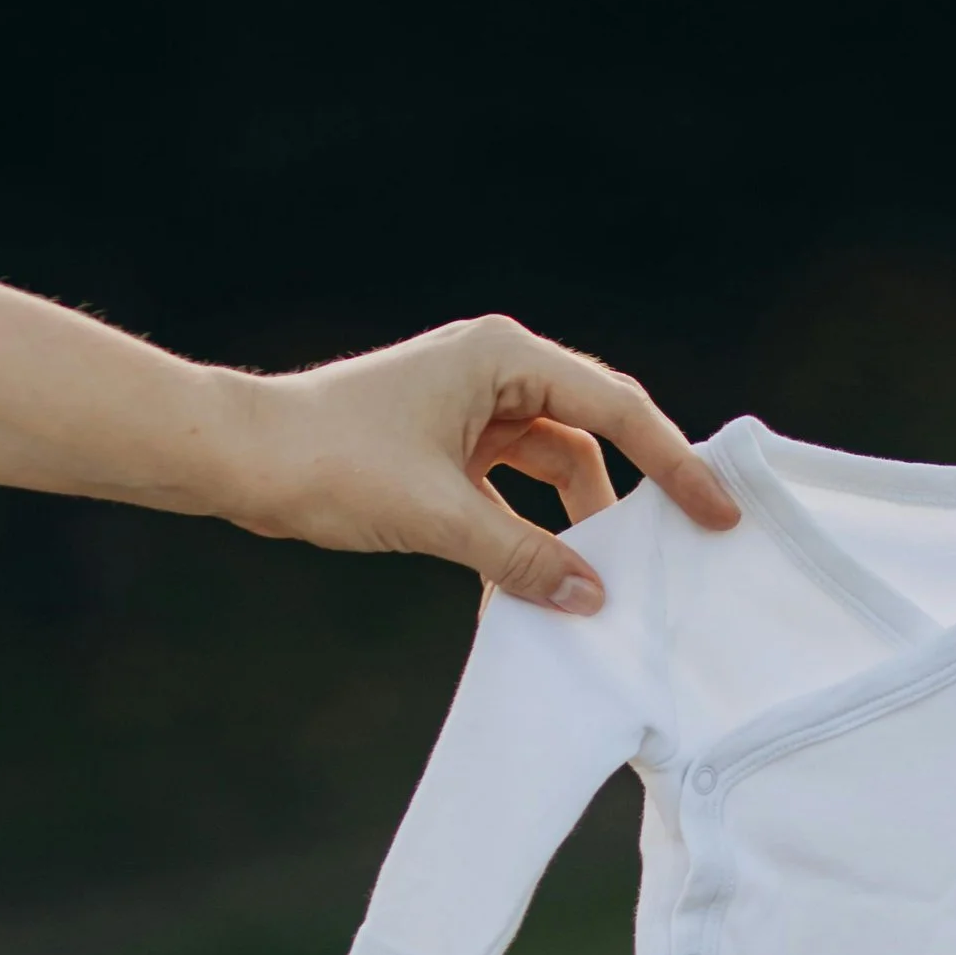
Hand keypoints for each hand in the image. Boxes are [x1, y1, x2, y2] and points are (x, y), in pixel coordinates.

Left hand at [220, 315, 735, 609]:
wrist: (238, 458)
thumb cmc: (329, 460)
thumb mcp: (436, 515)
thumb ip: (520, 556)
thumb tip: (593, 598)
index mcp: (504, 356)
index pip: (617, 409)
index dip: (674, 464)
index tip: (717, 513)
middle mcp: (497, 371)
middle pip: (595, 434)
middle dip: (638, 492)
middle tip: (688, 546)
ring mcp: (472, 409)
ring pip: (555, 467)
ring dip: (576, 524)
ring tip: (605, 584)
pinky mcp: (448, 446)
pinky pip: (512, 491)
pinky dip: (528, 534)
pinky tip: (538, 587)